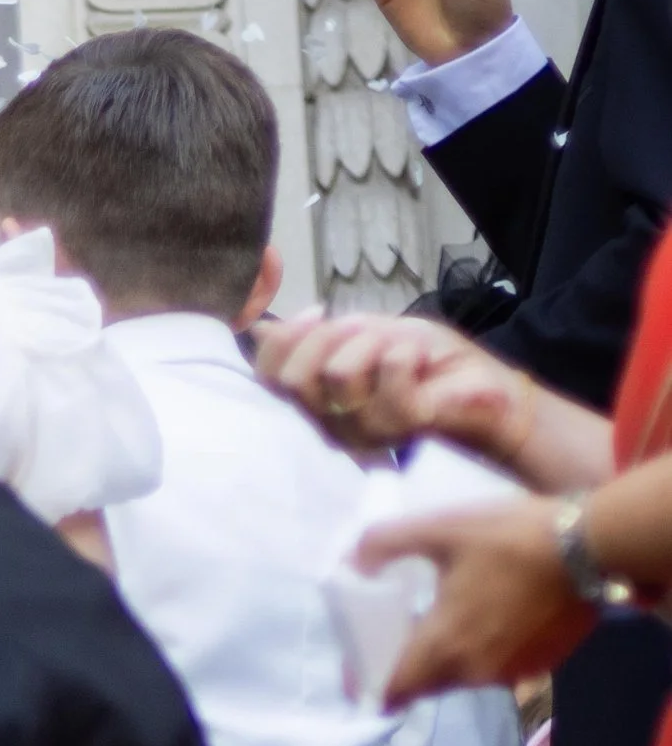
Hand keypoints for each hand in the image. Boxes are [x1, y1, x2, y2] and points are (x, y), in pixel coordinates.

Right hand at [257, 308, 535, 464]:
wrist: (487, 391)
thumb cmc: (426, 365)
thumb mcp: (365, 337)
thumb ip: (314, 338)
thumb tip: (257, 327)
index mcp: (317, 404)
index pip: (269, 377)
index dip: (283, 339)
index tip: (321, 313)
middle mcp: (331, 425)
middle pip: (295, 379)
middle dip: (331, 337)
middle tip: (370, 332)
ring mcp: (365, 432)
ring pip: (338, 375)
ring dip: (374, 342)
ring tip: (401, 348)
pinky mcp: (403, 426)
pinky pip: (388, 376)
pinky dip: (405, 352)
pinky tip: (420, 357)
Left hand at [351, 494, 595, 706]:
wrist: (593, 545)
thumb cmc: (511, 537)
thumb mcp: (440, 528)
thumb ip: (385, 543)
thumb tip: (353, 561)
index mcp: (443, 648)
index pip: (393, 692)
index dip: (369, 685)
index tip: (360, 669)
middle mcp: (474, 673)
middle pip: (426, 685)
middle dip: (408, 667)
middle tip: (400, 633)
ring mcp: (511, 673)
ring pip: (462, 676)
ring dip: (449, 656)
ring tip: (447, 618)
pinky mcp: (541, 664)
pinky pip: (497, 667)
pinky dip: (484, 650)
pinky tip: (489, 616)